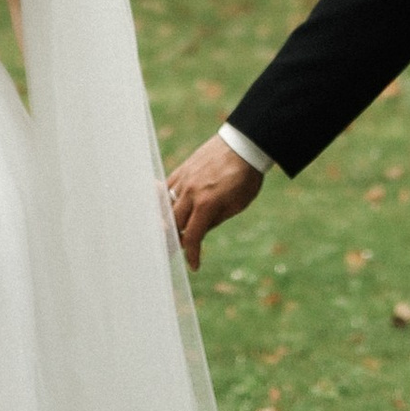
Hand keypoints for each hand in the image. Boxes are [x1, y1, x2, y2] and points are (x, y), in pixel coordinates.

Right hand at [166, 135, 261, 270]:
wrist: (244, 145)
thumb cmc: (245, 177)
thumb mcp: (237, 205)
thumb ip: (215, 219)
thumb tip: (198, 232)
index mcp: (207, 204)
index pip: (192, 237)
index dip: (192, 254)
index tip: (194, 265)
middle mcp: (191, 192)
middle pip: (173, 224)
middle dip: (172, 241)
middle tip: (173, 252)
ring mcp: (184, 180)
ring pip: (166, 206)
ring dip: (166, 222)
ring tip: (166, 234)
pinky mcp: (183, 169)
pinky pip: (167, 188)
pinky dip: (164, 201)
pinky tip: (164, 210)